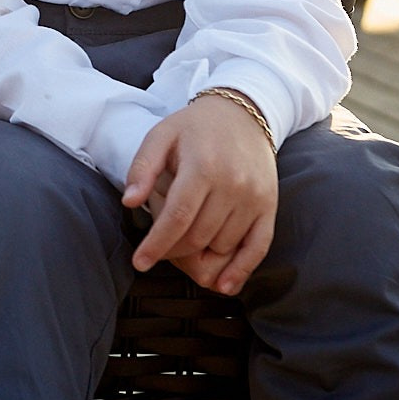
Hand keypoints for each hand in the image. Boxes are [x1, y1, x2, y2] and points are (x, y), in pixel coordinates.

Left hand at [122, 94, 277, 295]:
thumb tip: (129, 202)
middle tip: (159, 249)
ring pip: (222, 245)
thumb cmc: (195, 127)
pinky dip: (241, 270)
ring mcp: (254, 198)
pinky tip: (224, 286)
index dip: (157, 244)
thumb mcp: (161, 135)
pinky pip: (258, 247)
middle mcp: (232, 184)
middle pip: (198, 236)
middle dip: (173, 251)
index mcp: (203, 166)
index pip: (178, 217)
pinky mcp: (269, 206)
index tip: (140, 262)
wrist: (244, 113)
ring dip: (200, 256)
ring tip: (183, 247)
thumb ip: (142, 168)